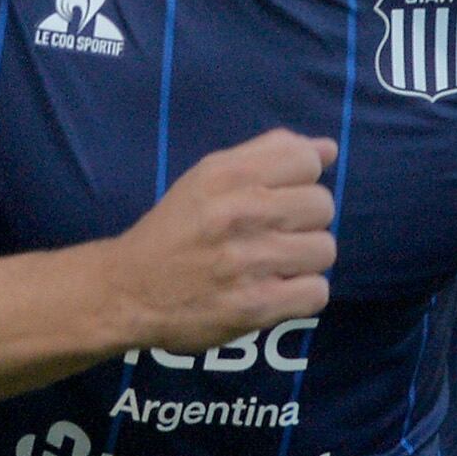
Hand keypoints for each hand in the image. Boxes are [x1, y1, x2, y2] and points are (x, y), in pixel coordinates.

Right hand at [107, 129, 337, 353]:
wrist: (128, 291)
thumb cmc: (175, 230)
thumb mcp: (209, 177)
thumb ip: (268, 154)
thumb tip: (328, 149)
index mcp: (226, 174)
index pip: (306, 161)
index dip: (302, 180)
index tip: (281, 197)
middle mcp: (239, 212)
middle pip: (322, 205)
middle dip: (305, 221)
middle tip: (276, 235)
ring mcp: (249, 261)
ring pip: (324, 249)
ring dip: (305, 260)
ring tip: (276, 264)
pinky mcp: (255, 306)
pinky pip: (316, 293)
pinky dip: (302, 294)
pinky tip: (278, 290)